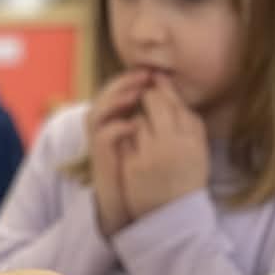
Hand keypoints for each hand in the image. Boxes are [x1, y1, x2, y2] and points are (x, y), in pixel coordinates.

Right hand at [86, 72, 151, 237]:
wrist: (125, 203)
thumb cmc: (142, 174)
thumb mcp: (151, 143)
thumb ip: (157, 122)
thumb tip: (176, 101)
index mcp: (116, 119)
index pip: (120, 89)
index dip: (135, 79)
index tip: (155, 72)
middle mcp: (103, 126)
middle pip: (108, 93)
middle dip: (127, 82)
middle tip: (146, 75)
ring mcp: (99, 142)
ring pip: (100, 110)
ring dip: (118, 99)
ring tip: (138, 93)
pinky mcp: (98, 157)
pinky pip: (104, 136)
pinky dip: (118, 128)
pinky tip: (134, 124)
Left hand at [115, 77, 211, 223]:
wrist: (174, 216)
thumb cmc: (187, 177)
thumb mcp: (198, 148)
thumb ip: (187, 117)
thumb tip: (166, 85)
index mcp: (192, 137)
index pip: (173, 100)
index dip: (162, 88)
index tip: (156, 84)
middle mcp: (172, 143)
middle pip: (153, 102)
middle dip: (147, 98)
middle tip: (147, 104)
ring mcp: (150, 155)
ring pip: (137, 119)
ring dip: (138, 122)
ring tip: (147, 136)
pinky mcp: (132, 167)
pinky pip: (125, 139)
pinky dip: (128, 140)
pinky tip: (136, 150)